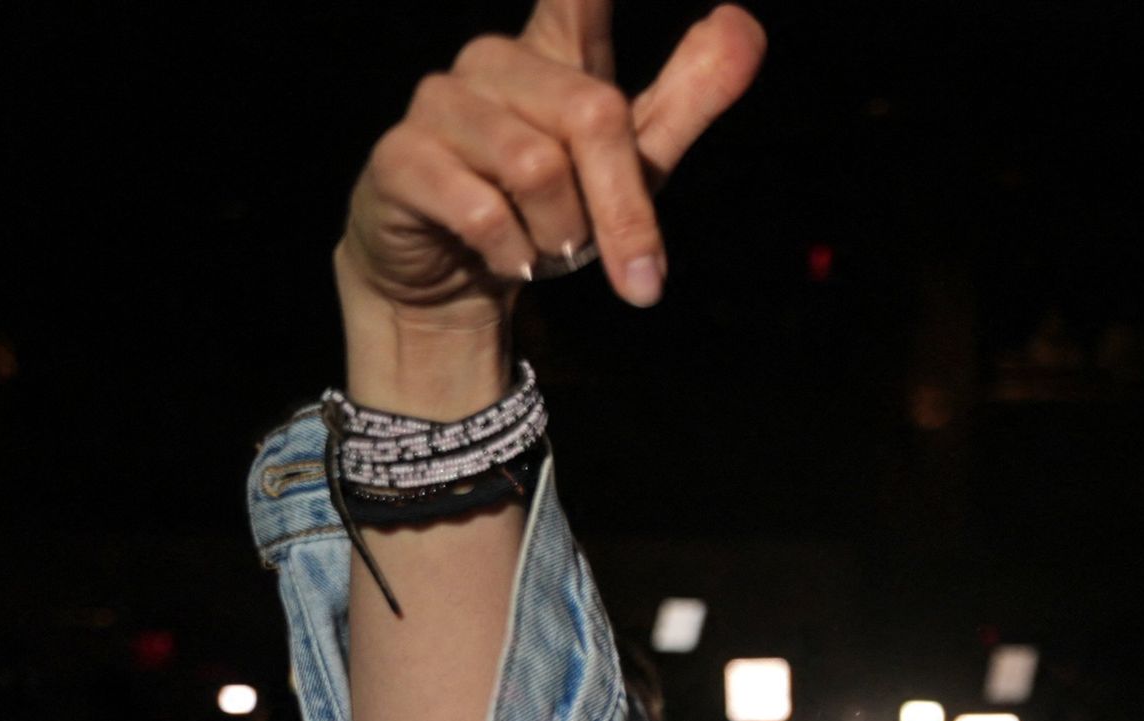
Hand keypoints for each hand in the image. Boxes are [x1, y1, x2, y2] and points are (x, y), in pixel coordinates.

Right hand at [338, 0, 765, 320]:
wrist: (455, 272)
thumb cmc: (555, 204)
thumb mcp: (637, 154)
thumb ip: (691, 92)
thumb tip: (744, 22)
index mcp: (555, 53)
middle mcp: (493, 60)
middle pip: (594, 114)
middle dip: (625, 209)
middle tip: (627, 266)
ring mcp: (440, 102)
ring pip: (538, 168)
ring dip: (562, 234)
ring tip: (546, 245)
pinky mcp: (400, 156)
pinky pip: (483, 209)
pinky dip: (513, 251)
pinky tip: (506, 255)